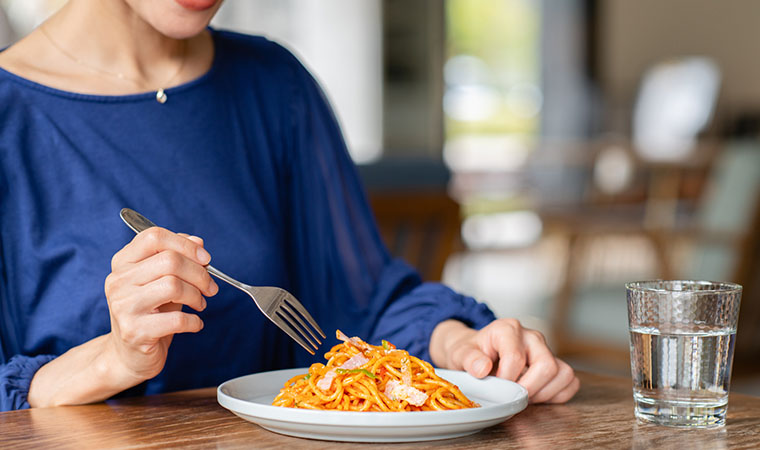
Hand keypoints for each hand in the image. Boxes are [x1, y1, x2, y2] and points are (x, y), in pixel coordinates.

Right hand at [103, 227, 217, 383]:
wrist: (128, 355)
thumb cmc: (150, 313)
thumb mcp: (163, 281)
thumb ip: (178, 258)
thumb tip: (198, 242)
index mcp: (123, 262)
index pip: (154, 236)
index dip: (185, 244)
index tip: (205, 259)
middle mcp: (118, 281)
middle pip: (169, 261)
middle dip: (199, 274)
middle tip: (210, 288)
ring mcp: (123, 306)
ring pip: (173, 286)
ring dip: (197, 296)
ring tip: (200, 304)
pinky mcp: (134, 331)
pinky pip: (176, 319)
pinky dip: (194, 321)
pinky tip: (195, 324)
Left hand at [429, 319, 578, 402]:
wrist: (475, 352)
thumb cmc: (470, 352)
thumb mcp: (460, 353)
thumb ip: (468, 359)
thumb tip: (482, 368)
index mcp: (508, 329)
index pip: (516, 358)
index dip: (506, 380)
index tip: (495, 385)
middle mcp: (531, 337)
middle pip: (546, 365)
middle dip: (529, 388)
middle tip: (512, 395)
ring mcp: (546, 350)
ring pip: (563, 374)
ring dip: (544, 393)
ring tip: (523, 395)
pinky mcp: (555, 363)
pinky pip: (569, 382)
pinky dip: (556, 395)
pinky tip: (536, 395)